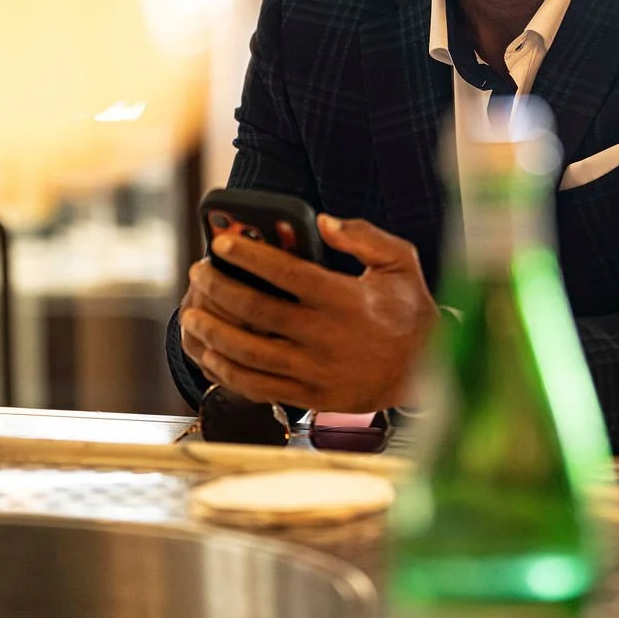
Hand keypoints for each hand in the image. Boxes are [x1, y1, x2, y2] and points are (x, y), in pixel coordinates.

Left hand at [178, 214, 438, 411]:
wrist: (426, 370)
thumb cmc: (410, 309)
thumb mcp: (401, 262)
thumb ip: (363, 235)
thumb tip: (322, 221)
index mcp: (346, 299)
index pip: (286, 273)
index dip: (249, 256)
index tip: (221, 242)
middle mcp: (327, 336)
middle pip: (257, 310)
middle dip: (219, 288)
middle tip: (198, 272)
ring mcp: (316, 370)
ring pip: (249, 352)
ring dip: (214, 331)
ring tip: (191, 312)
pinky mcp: (310, 395)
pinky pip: (257, 386)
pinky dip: (226, 371)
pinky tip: (210, 353)